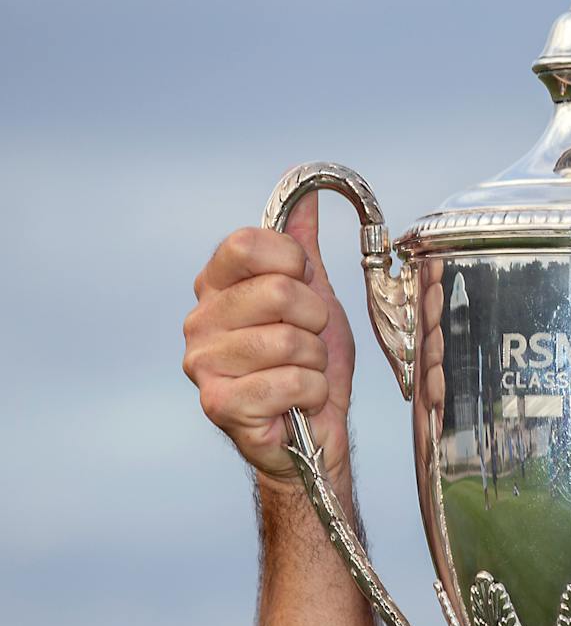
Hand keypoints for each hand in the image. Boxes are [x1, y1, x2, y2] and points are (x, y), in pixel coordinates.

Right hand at [183, 191, 357, 487]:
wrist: (312, 432)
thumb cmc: (309, 365)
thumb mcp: (313, 296)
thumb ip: (301, 246)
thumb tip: (305, 193)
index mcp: (216, 286)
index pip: (250, 244)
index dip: (294, 264)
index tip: (305, 288)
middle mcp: (199, 319)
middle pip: (277, 291)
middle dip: (315, 321)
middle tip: (309, 342)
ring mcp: (202, 362)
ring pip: (289, 341)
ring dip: (316, 362)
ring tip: (304, 373)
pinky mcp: (218, 403)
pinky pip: (290, 381)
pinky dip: (311, 393)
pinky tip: (298, 401)